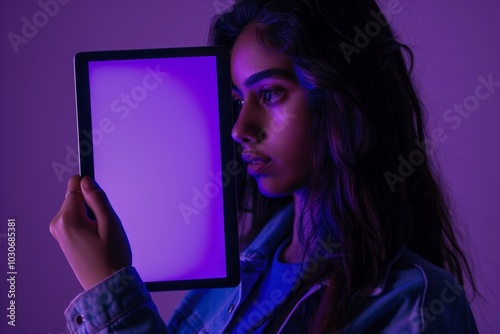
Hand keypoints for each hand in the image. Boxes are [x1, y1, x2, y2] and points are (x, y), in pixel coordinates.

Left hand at [50, 175, 131, 289]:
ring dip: (90, 215)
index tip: (98, 189)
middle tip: (104, 223)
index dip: (89, 185)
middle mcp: (58, 224)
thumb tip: (86, 180)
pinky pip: (75, 219)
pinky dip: (86, 224)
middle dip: (92, 204)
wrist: (106, 286)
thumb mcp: (111, 224)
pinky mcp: (63, 239)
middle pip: (76, 197)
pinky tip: (96, 239)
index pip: (75, 185)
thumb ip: (98, 199)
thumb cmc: (112, 257)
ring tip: (101, 234)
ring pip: (77, 208)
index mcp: (68, 218)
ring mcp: (58, 232)